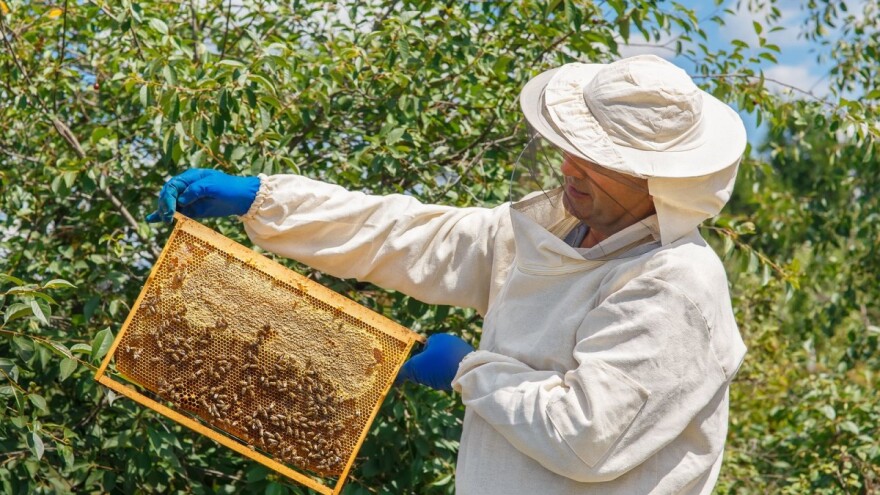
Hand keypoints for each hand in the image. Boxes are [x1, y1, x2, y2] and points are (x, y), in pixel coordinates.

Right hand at [145, 168, 260, 222]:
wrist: (243, 198)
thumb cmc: (229, 187)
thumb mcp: (213, 186)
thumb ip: (196, 190)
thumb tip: (181, 200)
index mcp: (190, 177)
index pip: (172, 187)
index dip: (168, 198)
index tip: (170, 211)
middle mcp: (187, 187)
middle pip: (168, 195)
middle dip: (165, 206)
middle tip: (168, 218)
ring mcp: (189, 199)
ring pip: (170, 204)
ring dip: (163, 211)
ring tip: (163, 220)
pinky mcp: (193, 209)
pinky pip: (177, 212)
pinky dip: (165, 215)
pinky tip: (152, 219)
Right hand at [395, 333, 473, 390]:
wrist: (469, 372)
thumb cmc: (439, 365)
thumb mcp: (416, 368)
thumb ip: (404, 371)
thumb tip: (396, 378)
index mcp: (437, 338)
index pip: (422, 348)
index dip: (418, 361)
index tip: (418, 371)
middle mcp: (451, 341)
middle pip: (433, 358)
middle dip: (429, 370)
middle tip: (429, 378)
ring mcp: (462, 351)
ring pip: (445, 365)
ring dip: (440, 374)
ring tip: (442, 380)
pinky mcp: (471, 361)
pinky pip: (456, 369)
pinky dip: (452, 376)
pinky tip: (452, 381)